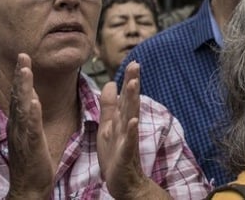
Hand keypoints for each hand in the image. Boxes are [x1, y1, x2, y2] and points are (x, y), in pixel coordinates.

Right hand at [4, 54, 52, 198]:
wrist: (30, 185)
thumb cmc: (34, 160)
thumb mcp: (32, 133)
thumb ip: (32, 116)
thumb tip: (34, 99)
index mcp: (20, 122)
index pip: (20, 95)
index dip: (22, 76)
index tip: (24, 57)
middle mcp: (18, 125)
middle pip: (18, 96)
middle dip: (21, 75)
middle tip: (23, 55)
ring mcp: (23, 134)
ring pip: (23, 107)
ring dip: (24, 88)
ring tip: (26, 70)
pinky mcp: (32, 144)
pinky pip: (31, 127)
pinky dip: (31, 114)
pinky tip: (34, 102)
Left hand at [98, 62, 154, 198]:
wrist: (124, 182)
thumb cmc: (116, 154)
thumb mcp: (108, 126)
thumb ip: (109, 106)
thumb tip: (109, 83)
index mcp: (121, 120)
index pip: (126, 97)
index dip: (129, 80)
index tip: (133, 62)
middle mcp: (127, 127)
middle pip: (130, 102)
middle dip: (132, 83)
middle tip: (136, 65)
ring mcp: (127, 140)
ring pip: (130, 117)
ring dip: (132, 100)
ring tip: (133, 84)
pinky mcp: (126, 154)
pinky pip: (129, 141)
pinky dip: (132, 131)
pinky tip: (133, 121)